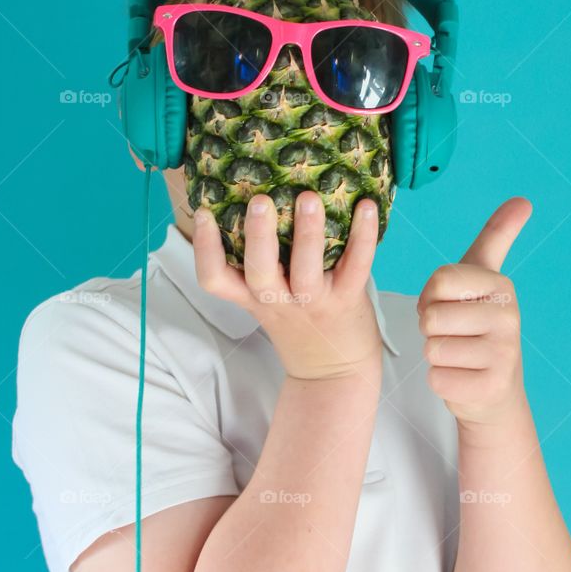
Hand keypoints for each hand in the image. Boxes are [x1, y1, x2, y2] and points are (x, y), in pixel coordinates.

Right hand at [192, 191, 382, 381]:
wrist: (336, 373)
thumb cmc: (300, 325)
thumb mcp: (268, 303)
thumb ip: (261, 266)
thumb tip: (253, 201)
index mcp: (253, 299)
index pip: (215, 280)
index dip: (204, 249)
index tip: (202, 213)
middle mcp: (279, 301)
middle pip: (259, 272)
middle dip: (258, 236)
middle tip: (259, 201)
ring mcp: (314, 302)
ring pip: (306, 269)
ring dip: (308, 232)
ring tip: (309, 198)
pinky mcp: (347, 300)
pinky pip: (356, 265)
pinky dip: (363, 235)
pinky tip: (367, 207)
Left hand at [417, 197, 532, 426]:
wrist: (495, 389)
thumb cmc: (478, 325)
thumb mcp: (484, 277)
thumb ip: (497, 237)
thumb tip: (524, 200)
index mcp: (501, 287)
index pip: (439, 281)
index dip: (430, 297)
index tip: (449, 305)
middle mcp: (509, 318)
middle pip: (432, 317)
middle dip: (432, 328)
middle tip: (454, 334)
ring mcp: (503, 356)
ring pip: (433, 349)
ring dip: (437, 355)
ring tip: (459, 355)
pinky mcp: (489, 388)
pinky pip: (438, 378)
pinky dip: (442, 381)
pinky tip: (463, 378)